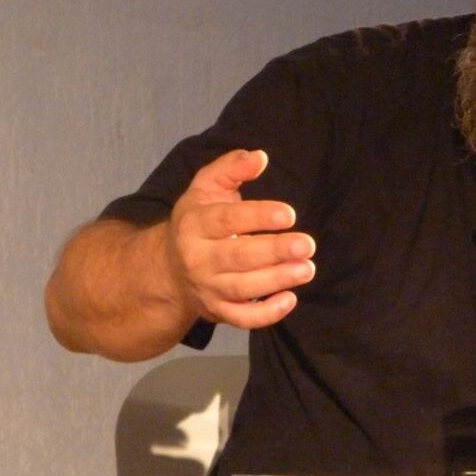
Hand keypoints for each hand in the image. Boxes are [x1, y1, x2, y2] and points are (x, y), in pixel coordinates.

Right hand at [165, 149, 314, 328]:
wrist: (168, 269)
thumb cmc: (197, 221)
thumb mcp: (206, 187)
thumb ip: (231, 168)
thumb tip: (260, 157)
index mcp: (195, 224)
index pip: (227, 220)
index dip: (258, 216)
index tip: (290, 214)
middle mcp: (198, 259)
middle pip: (238, 256)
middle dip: (274, 251)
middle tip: (307, 244)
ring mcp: (207, 288)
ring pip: (242, 289)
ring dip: (277, 280)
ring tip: (306, 268)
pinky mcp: (218, 312)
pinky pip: (242, 319)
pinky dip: (267, 314)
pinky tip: (290, 298)